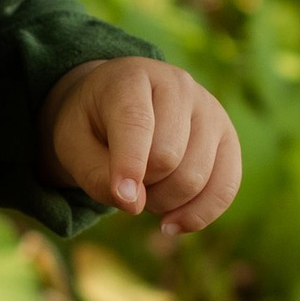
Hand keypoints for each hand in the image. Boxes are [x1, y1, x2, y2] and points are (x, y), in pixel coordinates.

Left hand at [40, 58, 241, 242]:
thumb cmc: (90, 126)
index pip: (137, 122)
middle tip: (123, 182)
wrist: (116, 105)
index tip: (124, 198)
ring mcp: (209, 109)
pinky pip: (226, 187)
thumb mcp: (72, 145)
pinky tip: (172, 223)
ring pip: (195, 177)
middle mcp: (178, 85)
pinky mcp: (227, 137)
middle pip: (168, 157)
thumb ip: (95, 175)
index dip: (130, 164)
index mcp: (132, 77)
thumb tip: (135, 205)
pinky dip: (198, 215)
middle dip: (141, 185)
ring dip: (163, 201)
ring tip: (145, 188)